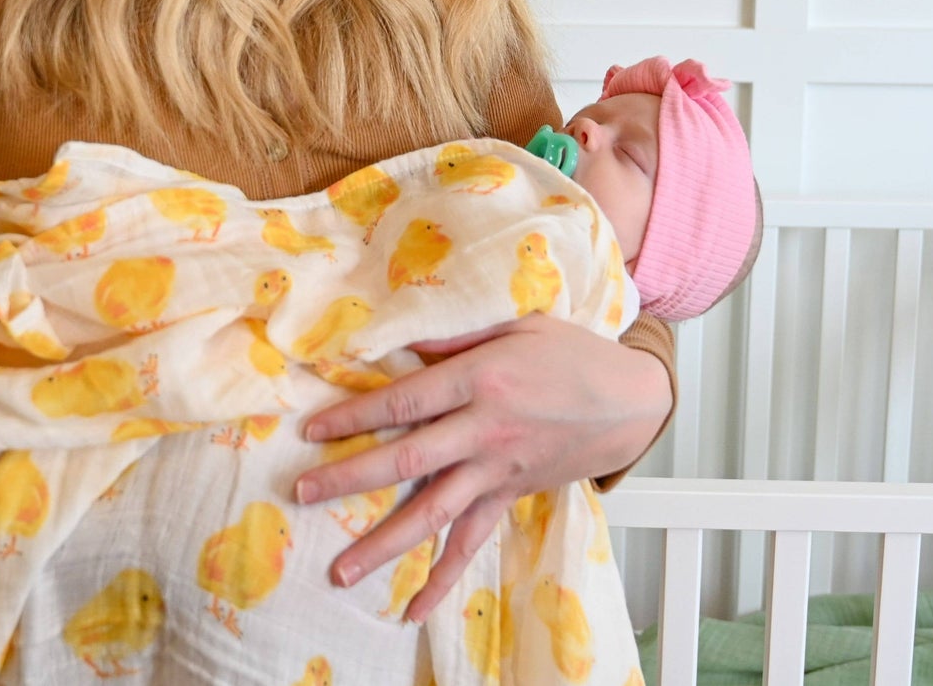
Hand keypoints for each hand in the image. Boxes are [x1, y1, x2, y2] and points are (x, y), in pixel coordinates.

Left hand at [292, 313, 670, 621]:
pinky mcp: (511, 496)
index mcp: (481, 378)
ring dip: (384, 543)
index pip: (405, 400)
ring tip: (341, 571)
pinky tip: (412, 610)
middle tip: (301, 493)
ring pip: (433, 512)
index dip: (355, 414)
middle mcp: (484, 429)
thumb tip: (403, 341)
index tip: (312, 429)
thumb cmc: (570, 352)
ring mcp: (498, 470)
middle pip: (407, 458)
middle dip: (350, 477)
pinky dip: (443, 579)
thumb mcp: (518, 323)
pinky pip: (472, 542)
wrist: (630, 400)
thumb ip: (458, 335)